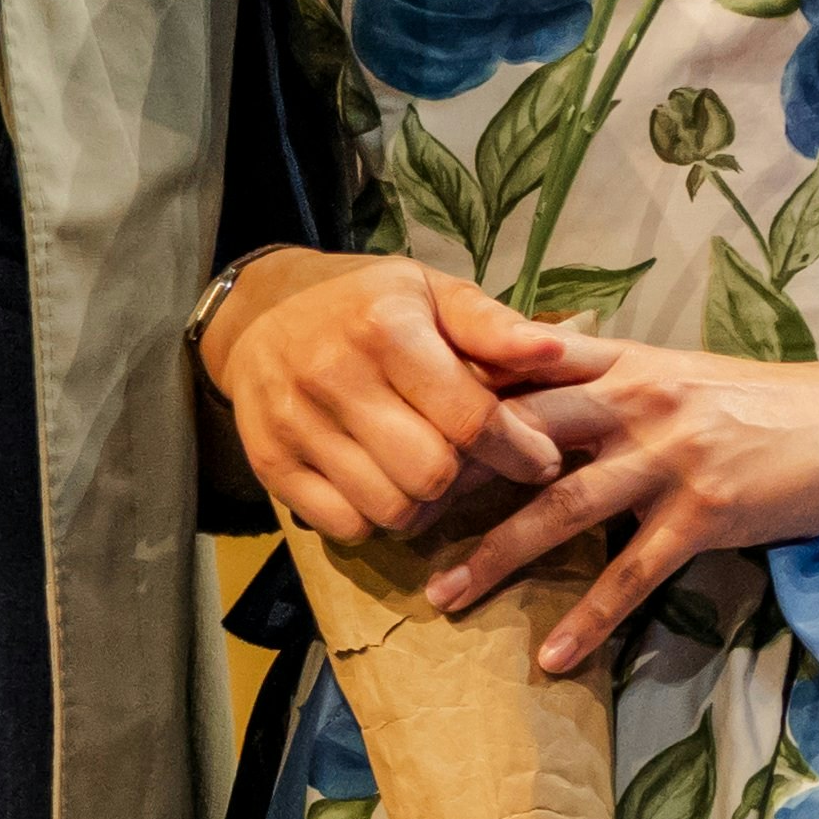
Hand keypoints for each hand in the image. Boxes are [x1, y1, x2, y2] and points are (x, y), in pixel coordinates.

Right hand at [202, 251, 573, 544]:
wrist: (260, 314)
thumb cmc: (366, 303)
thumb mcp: (431, 292)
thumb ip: (494, 326)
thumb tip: (557, 351)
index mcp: (386, 327)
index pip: (469, 416)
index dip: (520, 449)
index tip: (542, 459)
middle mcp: (335, 376)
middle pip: (431, 474)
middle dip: (470, 479)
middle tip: (481, 467)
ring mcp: (297, 426)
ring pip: (391, 509)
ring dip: (427, 506)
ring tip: (435, 476)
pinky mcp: (270, 466)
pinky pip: (346, 527)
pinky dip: (378, 519)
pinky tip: (386, 484)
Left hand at [421, 325, 818, 674]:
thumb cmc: (766, 402)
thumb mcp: (680, 373)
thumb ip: (609, 378)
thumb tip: (532, 390)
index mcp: (624, 359)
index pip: (517, 367)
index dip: (449, 396)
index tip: (387, 429)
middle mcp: (637, 397)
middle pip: (517, 434)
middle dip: (448, 480)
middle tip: (386, 522)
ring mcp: (671, 453)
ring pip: (560, 507)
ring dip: (496, 557)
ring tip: (444, 599)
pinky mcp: (708, 508)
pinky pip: (632, 572)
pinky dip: (589, 618)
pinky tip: (552, 656)